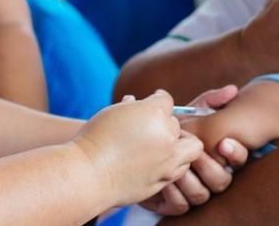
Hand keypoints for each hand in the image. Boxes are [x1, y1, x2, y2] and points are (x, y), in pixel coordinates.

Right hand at [73, 90, 202, 207]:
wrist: (87, 174)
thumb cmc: (95, 139)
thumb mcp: (113, 112)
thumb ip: (131, 106)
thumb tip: (135, 100)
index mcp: (155, 113)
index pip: (166, 100)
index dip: (157, 99)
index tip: (154, 100)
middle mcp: (167, 136)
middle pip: (177, 124)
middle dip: (165, 123)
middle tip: (150, 127)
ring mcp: (167, 161)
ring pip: (190, 149)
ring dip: (178, 145)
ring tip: (162, 146)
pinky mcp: (163, 180)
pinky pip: (178, 170)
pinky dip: (172, 165)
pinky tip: (156, 163)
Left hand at [139, 86, 248, 215]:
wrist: (138, 148)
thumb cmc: (173, 129)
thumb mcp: (190, 113)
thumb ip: (210, 101)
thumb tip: (232, 89)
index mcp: (218, 156)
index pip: (238, 158)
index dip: (235, 153)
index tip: (223, 142)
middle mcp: (209, 176)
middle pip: (221, 180)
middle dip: (207, 165)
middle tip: (194, 152)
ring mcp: (193, 191)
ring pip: (201, 195)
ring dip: (189, 178)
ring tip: (176, 165)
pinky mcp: (174, 203)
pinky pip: (180, 205)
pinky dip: (172, 193)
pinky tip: (163, 180)